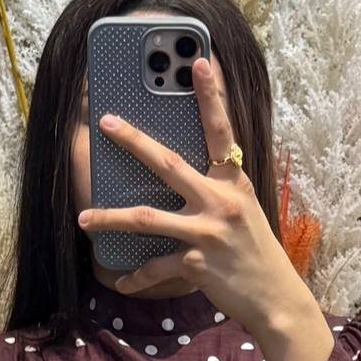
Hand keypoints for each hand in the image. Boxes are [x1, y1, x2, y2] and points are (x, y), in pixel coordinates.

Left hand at [77, 58, 332, 360]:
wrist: (276, 299)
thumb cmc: (255, 253)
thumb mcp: (243, 212)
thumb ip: (216, 190)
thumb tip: (179, 174)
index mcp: (233, 182)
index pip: (222, 130)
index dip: (211, 94)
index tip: (199, 61)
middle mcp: (220, 201)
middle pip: (168, 163)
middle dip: (134, 140)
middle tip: (107, 121)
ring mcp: (207, 232)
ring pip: (148, 219)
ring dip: (111, 218)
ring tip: (84, 218)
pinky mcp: (196, 264)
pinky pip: (156, 266)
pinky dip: (136, 276)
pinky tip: (121, 279)